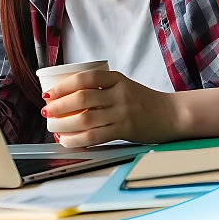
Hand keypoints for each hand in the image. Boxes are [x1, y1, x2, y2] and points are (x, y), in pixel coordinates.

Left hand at [43, 69, 179, 146]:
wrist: (172, 114)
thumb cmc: (144, 101)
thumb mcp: (124, 85)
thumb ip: (103, 88)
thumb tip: (69, 96)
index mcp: (117, 78)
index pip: (85, 78)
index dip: (63, 85)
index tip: (48, 93)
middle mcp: (119, 94)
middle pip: (82, 97)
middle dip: (59, 105)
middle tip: (46, 111)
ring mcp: (122, 112)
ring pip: (85, 118)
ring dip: (64, 124)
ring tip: (52, 127)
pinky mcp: (125, 130)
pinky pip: (95, 136)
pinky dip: (77, 140)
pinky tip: (67, 141)